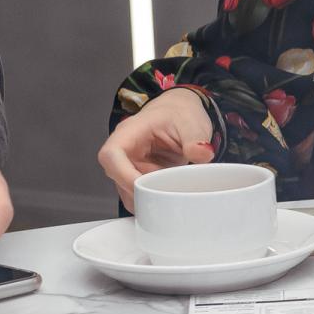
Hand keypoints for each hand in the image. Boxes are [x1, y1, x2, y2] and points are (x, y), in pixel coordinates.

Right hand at [97, 87, 215, 210]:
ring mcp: (129, 166)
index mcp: (129, 132)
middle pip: (118, 179)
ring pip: (128, 191)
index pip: (111, 155)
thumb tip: (202, 154)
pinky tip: (172, 192)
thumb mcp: (192, 123)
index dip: (122, 175)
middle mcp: (124, 151)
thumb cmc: (179, 114)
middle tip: (170, 191)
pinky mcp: (139, 177)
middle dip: (142, 191)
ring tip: (175, 188)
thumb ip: (196, 139)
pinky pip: (140, 195)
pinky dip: (155, 199)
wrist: (180, 114)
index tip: (144, 186)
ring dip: (150, 196)